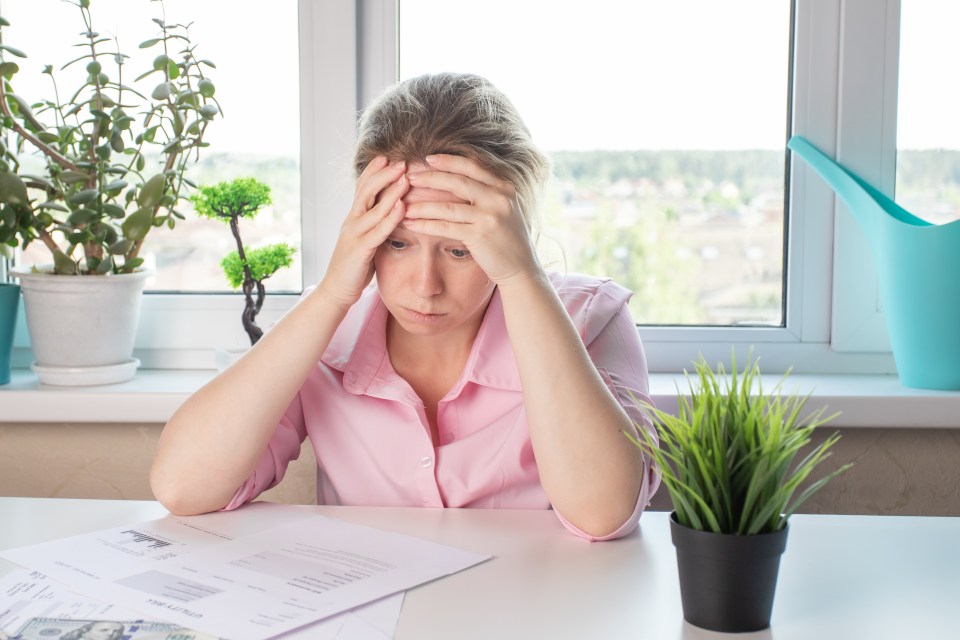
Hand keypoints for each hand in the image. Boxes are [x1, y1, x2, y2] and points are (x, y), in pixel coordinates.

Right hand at [318, 157, 408, 306]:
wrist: (337, 290)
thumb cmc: (354, 266)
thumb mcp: (364, 239)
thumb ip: (373, 224)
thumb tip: (389, 211)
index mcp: (353, 218)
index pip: (361, 188)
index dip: (373, 172)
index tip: (387, 157)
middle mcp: (351, 221)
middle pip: (366, 191)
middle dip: (384, 175)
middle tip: (400, 161)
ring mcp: (354, 234)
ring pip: (373, 207)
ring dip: (390, 191)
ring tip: (405, 177)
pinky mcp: (360, 250)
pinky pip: (378, 230)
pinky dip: (391, 217)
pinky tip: (402, 207)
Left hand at [402, 154, 541, 285]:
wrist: (521, 268)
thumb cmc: (507, 239)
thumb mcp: (504, 208)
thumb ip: (488, 192)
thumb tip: (459, 177)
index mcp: (503, 187)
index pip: (472, 166)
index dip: (449, 161)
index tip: (428, 158)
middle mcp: (498, 198)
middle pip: (458, 181)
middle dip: (430, 178)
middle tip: (409, 176)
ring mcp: (490, 217)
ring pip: (448, 206)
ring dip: (423, 205)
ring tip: (404, 204)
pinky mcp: (480, 236)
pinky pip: (446, 227)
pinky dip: (426, 225)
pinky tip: (412, 224)